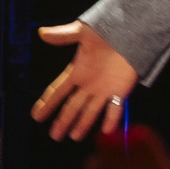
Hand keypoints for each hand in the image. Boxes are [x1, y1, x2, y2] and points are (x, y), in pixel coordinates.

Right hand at [31, 21, 136, 141]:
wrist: (133, 33)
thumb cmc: (107, 31)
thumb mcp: (83, 32)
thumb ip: (64, 35)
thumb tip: (42, 32)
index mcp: (77, 71)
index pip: (58, 91)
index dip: (47, 103)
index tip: (36, 116)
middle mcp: (89, 84)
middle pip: (72, 106)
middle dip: (63, 121)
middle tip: (54, 135)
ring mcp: (105, 88)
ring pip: (91, 111)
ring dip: (83, 124)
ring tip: (74, 137)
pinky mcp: (121, 89)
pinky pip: (116, 108)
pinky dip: (111, 119)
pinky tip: (106, 130)